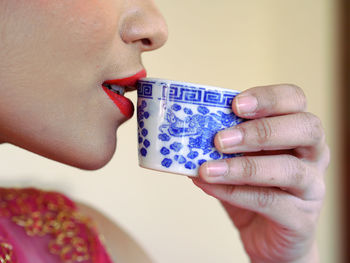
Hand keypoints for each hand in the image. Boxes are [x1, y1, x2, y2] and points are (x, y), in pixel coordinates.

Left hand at [192, 84, 328, 262]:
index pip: (295, 100)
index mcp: (298, 130)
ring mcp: (312, 187)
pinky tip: (210, 186)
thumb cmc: (252, 187)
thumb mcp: (237, 159)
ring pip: (289, 169)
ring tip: (208, 168)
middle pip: (306, 128)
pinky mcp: (302, 219)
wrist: (266, 235)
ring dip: (244, 166)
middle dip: (261, 130)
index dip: (268, 98)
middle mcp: (314, 154)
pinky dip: (235, 193)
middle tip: (220, 139)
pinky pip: (270, 202)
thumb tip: (186, 134)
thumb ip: (221, 145)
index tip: (235, 104)